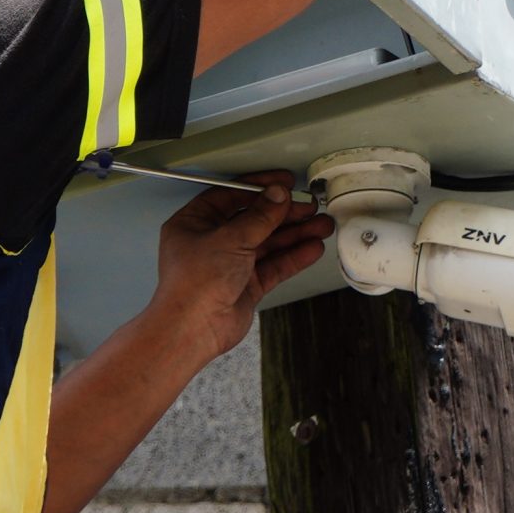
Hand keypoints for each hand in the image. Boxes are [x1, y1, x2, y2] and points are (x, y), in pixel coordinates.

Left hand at [145, 173, 334, 360]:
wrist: (193, 330)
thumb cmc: (193, 284)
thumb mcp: (229, 239)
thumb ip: (259, 216)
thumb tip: (277, 196)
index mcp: (194, 222)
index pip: (231, 195)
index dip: (259, 187)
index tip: (284, 183)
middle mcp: (211, 242)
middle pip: (253, 219)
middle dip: (283, 213)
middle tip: (308, 206)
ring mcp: (229, 264)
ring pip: (267, 243)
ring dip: (294, 234)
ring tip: (321, 225)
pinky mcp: (245, 285)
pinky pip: (273, 265)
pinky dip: (293, 256)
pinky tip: (312, 248)